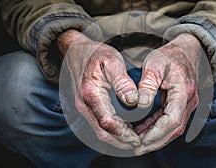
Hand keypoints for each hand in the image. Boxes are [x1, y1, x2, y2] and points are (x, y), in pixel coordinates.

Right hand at [57, 30, 140, 148]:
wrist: (76, 51)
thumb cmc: (96, 54)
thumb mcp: (112, 60)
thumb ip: (122, 81)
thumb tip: (132, 101)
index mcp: (90, 93)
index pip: (107, 121)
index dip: (123, 133)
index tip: (138, 139)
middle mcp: (83, 104)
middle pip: (102, 132)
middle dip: (121, 142)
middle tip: (139, 143)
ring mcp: (82, 108)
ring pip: (99, 131)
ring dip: (117, 139)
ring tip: (135, 139)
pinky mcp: (85, 108)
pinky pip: (97, 125)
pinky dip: (112, 132)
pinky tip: (125, 131)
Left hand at [134, 33, 201, 154]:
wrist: (186, 51)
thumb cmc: (169, 56)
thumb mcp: (154, 64)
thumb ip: (147, 84)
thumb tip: (139, 104)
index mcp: (183, 91)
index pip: (172, 120)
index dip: (155, 134)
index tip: (139, 142)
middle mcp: (190, 101)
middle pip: (174, 130)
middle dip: (155, 141)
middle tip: (135, 148)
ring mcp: (188, 104)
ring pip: (173, 128)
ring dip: (156, 137)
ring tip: (136, 142)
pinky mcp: (183, 105)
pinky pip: (171, 121)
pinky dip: (157, 128)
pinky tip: (143, 131)